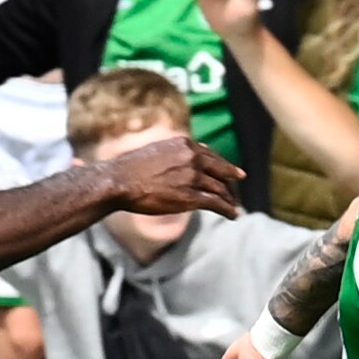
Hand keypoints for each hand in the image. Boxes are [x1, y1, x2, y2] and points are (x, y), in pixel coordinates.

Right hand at [91, 131, 244, 218]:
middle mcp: (193, 158)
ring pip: (220, 188)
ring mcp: (193, 177)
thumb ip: (174, 154)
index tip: (232, 171)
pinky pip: (216, 203)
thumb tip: (183, 158)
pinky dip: (227, 210)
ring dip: (230, 199)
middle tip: (238, 185)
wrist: (119, 181)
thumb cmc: (130, 168)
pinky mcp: (190, 197)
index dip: (223, 164)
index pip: (210, 155)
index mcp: (184, 144)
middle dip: (231, 179)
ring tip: (234, 208)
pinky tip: (232, 215)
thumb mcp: (155, 151)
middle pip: (220, 170)